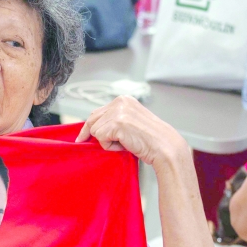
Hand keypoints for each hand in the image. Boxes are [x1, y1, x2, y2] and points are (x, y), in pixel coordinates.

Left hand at [76, 96, 191, 169]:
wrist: (164, 147)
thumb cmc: (150, 140)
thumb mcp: (131, 123)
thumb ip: (115, 120)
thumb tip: (93, 129)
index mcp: (124, 100)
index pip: (98, 112)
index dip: (90, 126)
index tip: (82, 137)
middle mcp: (120, 101)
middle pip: (93, 119)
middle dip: (92, 134)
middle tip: (98, 143)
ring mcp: (118, 111)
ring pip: (95, 130)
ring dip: (107, 141)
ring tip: (125, 142)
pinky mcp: (116, 123)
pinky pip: (100, 138)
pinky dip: (110, 146)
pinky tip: (125, 145)